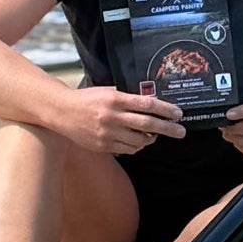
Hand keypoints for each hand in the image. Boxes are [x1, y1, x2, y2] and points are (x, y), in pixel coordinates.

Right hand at [57, 86, 184, 155]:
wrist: (61, 111)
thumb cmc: (88, 99)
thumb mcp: (109, 92)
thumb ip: (128, 99)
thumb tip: (153, 106)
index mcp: (116, 99)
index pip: (148, 105)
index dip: (166, 110)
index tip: (178, 114)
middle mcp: (113, 116)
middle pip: (148, 124)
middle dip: (168, 128)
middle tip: (181, 131)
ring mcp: (107, 133)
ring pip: (139, 140)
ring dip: (151, 139)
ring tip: (155, 135)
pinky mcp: (102, 145)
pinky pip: (127, 149)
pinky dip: (137, 146)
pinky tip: (138, 141)